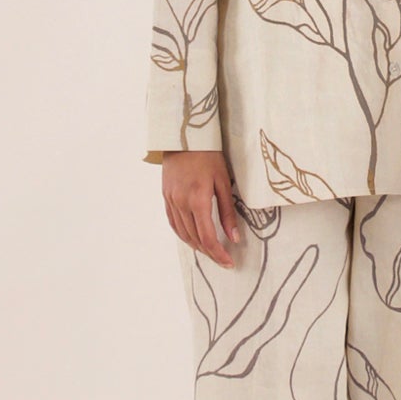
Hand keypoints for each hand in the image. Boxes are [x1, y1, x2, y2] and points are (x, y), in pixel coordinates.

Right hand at [161, 150, 241, 267]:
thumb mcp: (223, 182)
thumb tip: (234, 237)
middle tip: (223, 259)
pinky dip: (184, 234)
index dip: (218, 253)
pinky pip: (174, 223)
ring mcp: (171, 200)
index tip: (229, 262)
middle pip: (195, 239)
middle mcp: (181, 203)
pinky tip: (193, 238)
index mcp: (198, 200)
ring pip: (183, 233)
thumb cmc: (209, 156)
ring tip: (210, 251)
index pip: (208, 237)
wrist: (184, 138)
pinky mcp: (166, 197)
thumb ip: (228, 212)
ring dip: (197, 246)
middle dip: (210, 253)